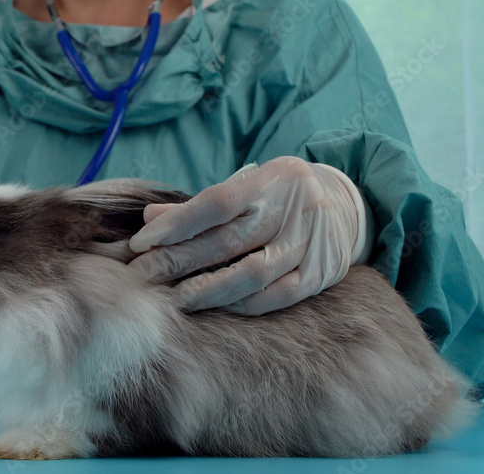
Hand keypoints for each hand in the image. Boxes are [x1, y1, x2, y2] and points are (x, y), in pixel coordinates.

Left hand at [128, 157, 364, 314]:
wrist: (346, 204)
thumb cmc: (279, 195)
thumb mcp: (247, 185)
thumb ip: (200, 204)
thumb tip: (149, 218)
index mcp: (272, 180)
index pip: (217, 203)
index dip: (176, 224)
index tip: (140, 243)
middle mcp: (295, 211)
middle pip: (227, 242)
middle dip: (177, 261)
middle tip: (142, 277)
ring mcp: (311, 245)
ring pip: (252, 275)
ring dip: (206, 291)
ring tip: (172, 299)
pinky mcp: (321, 275)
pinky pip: (275, 297)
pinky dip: (240, 304)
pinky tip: (212, 306)